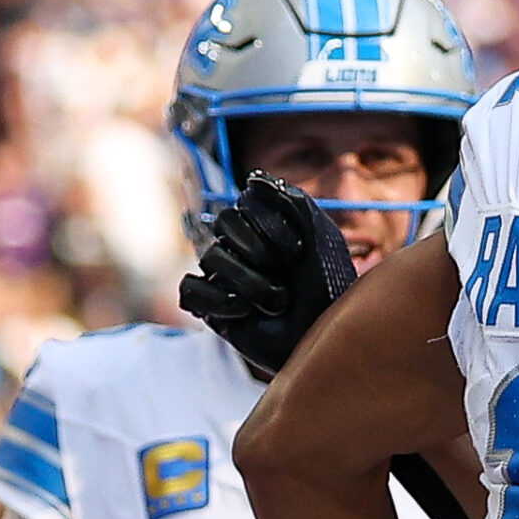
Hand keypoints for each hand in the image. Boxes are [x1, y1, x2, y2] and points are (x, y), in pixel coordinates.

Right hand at [177, 172, 357, 375]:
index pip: (247, 203)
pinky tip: (245, 312)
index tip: (300, 253)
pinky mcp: (211, 306)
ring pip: (211, 256)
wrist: (327, 339)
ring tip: (277, 302)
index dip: (272, 226)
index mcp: (264, 224)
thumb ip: (294, 202)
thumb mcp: (322, 239)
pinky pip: (190, 290)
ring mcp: (223, 275)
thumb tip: (255, 179)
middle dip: (261, 250)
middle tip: (288, 274)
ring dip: (250, 280)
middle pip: (225, 223)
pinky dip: (218, 300)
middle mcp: (239, 245)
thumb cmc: (328, 288)